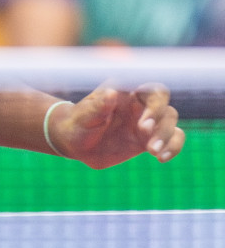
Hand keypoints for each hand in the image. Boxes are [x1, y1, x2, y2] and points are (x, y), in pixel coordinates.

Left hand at [48, 84, 184, 168]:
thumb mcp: (85, 115)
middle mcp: (139, 105)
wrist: (75, 142)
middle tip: (144, 133)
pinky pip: (172, 140)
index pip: (152, 89)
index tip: (144, 120)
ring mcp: (146, 122)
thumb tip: (111, 93)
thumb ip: (99, 105)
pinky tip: (161, 158)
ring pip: (170, 123)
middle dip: (159, 121)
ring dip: (167, 138)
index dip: (155, 103)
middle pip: (165, 107)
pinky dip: (173, 148)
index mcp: (126, 92)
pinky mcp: (148, 139)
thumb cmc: (78, 122)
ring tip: (153, 152)